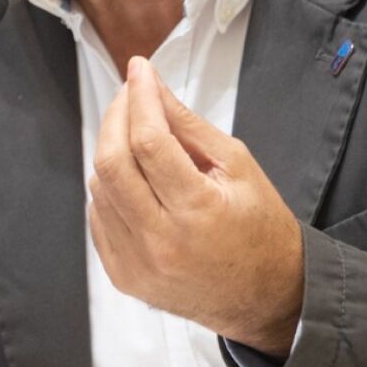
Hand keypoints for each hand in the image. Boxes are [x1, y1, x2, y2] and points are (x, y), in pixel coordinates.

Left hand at [87, 56, 304, 354]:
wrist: (267, 297)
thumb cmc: (260, 228)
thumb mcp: (237, 165)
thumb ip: (188, 125)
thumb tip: (152, 87)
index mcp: (197, 211)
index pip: (149, 142)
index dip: (140, 98)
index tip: (139, 69)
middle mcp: (160, 242)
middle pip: (111, 163)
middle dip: (116, 116)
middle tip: (129, 94)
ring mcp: (137, 264)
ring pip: (100, 188)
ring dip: (111, 148)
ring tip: (136, 132)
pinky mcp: (124, 277)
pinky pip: (99, 218)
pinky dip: (109, 187)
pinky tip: (131, 175)